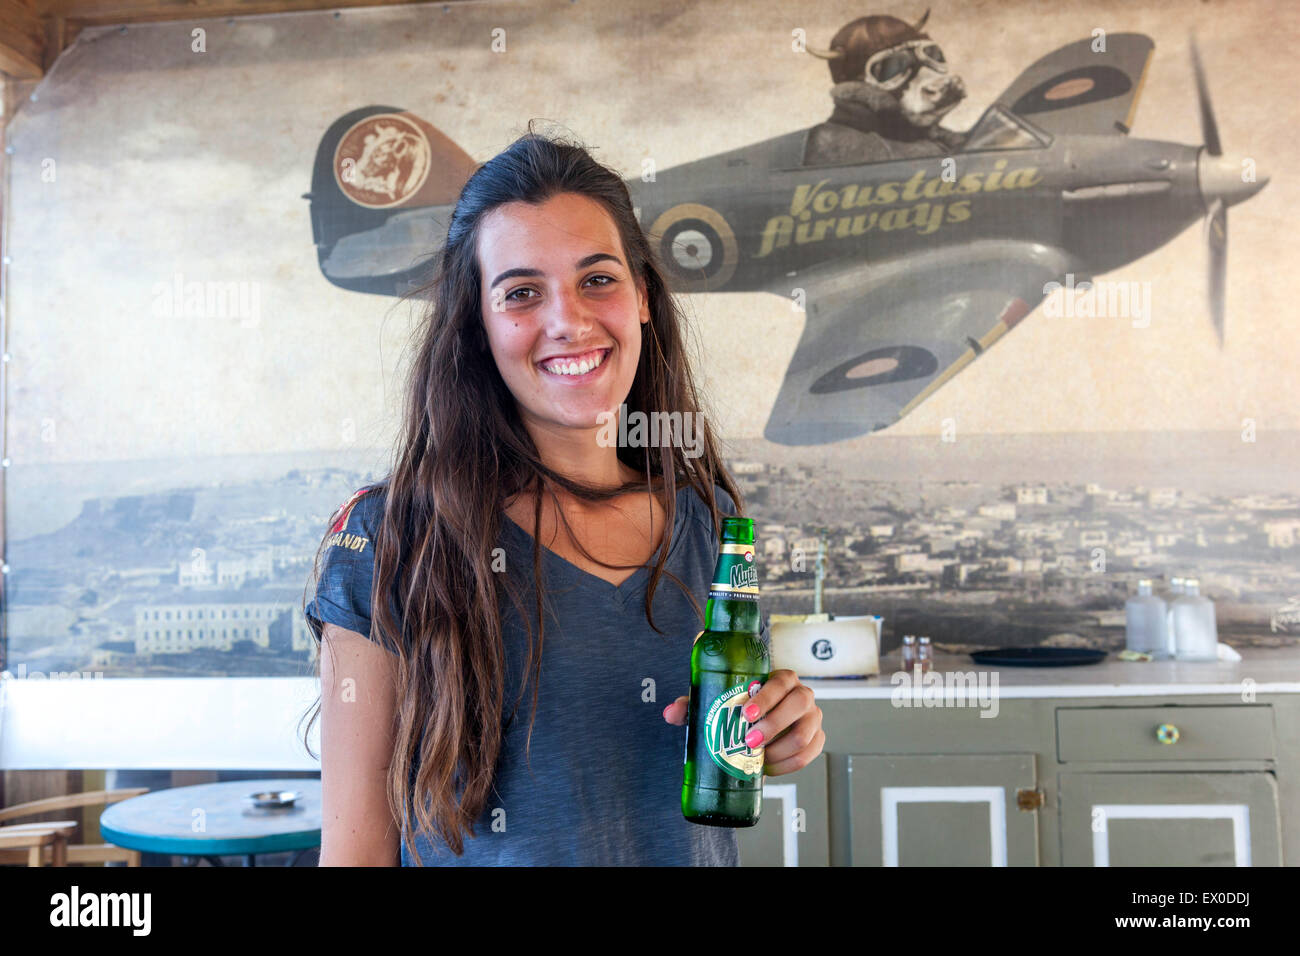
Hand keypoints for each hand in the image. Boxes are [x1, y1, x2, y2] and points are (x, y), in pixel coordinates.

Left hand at [662, 669, 823, 775]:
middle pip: (799, 706)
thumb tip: (671, 713)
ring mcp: (813, 717)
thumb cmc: (737, 706)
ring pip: (805, 734)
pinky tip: (769, 767)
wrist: (757, 720)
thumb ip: (693, 704)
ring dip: (780, 749)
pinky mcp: (816, 739)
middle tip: (748, 741)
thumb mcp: (715, 700)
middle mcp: (802, 694)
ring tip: (758, 759)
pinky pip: (809, 754)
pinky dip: (789, 764)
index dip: (766, 698)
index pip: (782, 681)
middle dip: (773, 726)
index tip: (746, 714)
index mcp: (782, 678)